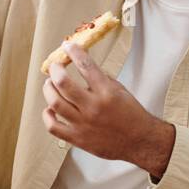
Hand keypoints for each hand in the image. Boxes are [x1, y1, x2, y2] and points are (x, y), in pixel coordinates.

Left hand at [41, 42, 174, 177]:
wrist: (141, 142)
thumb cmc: (132, 116)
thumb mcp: (121, 90)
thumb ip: (101, 79)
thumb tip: (83, 67)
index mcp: (106, 92)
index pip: (85, 65)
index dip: (73, 52)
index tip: (68, 47)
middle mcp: (93, 107)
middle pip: (63, 83)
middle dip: (55, 70)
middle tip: (55, 67)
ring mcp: (83, 124)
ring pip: (55, 103)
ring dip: (48, 90)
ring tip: (49, 85)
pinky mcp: (77, 138)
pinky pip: (53, 127)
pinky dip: (47, 116)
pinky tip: (49, 109)